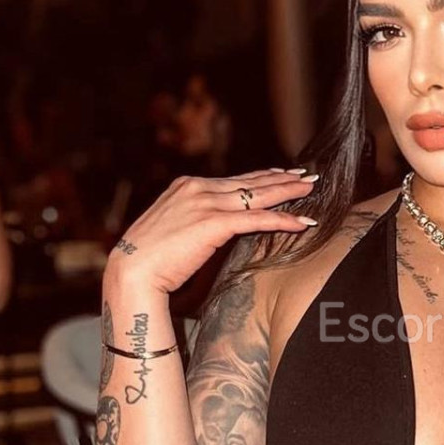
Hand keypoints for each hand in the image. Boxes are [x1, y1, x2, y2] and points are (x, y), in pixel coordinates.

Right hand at [105, 169, 317, 294]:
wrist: (132, 271)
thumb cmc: (149, 258)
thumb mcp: (173, 227)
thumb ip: (195, 218)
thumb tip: (215, 225)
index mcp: (187, 186)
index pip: (234, 179)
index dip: (262, 176)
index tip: (283, 173)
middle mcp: (198, 188)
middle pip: (251, 182)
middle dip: (282, 178)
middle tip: (307, 175)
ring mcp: (206, 203)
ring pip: (258, 195)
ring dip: (289, 192)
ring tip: (311, 189)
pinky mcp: (214, 223)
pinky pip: (257, 219)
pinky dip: (282, 220)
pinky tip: (302, 222)